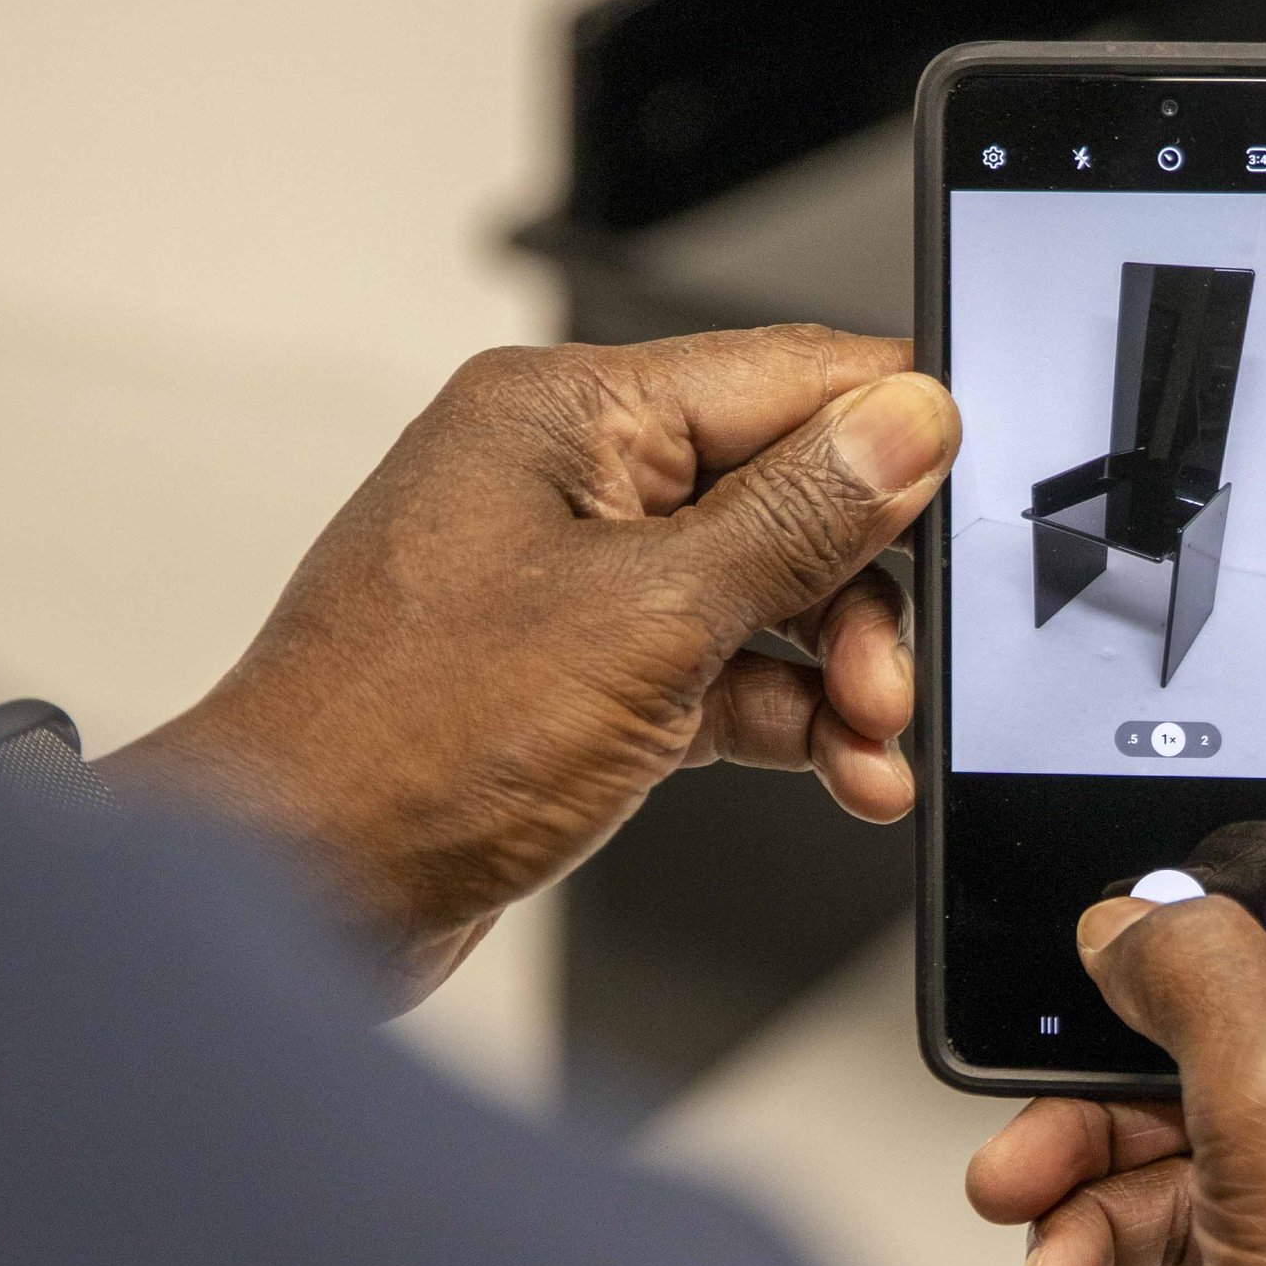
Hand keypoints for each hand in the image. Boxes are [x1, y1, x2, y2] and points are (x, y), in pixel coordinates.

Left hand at [99, 328, 958, 1005]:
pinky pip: (718, 672)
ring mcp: (569, 583)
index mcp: (563, 415)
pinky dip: (783, 721)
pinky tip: (836, 772)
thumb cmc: (401, 744)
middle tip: (892, 678)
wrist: (291, 888)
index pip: (786, 376)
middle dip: (862, 594)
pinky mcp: (574, 679)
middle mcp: (563, 481)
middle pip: (788, 495)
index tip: (973, 500)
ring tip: (870, 746)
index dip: (895, 436)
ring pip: (762, 596)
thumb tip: (907, 423)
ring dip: (835, 674)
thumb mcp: (649, 618)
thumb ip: (797, 518)